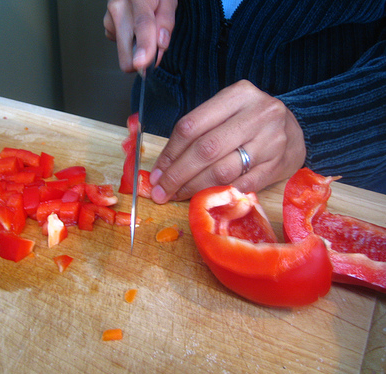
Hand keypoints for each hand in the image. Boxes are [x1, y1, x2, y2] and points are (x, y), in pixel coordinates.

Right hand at [103, 0, 176, 71]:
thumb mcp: (167, 0)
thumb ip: (166, 21)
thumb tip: (160, 44)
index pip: (142, 24)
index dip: (143, 46)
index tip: (141, 63)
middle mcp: (118, 8)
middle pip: (127, 50)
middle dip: (143, 58)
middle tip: (156, 46)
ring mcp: (109, 19)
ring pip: (126, 52)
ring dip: (139, 45)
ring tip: (146, 25)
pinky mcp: (108, 28)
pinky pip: (123, 46)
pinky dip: (132, 41)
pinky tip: (135, 26)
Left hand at [149, 80, 306, 202]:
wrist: (296, 129)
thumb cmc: (251, 120)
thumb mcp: (227, 111)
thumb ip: (199, 131)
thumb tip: (164, 167)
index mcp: (238, 95)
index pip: (192, 125)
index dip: (170, 153)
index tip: (157, 173)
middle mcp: (258, 114)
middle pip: (206, 149)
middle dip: (178, 175)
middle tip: (161, 192)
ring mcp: (272, 140)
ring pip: (223, 170)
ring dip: (194, 188)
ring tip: (177, 196)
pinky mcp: (280, 164)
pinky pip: (242, 185)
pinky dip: (220, 193)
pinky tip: (205, 198)